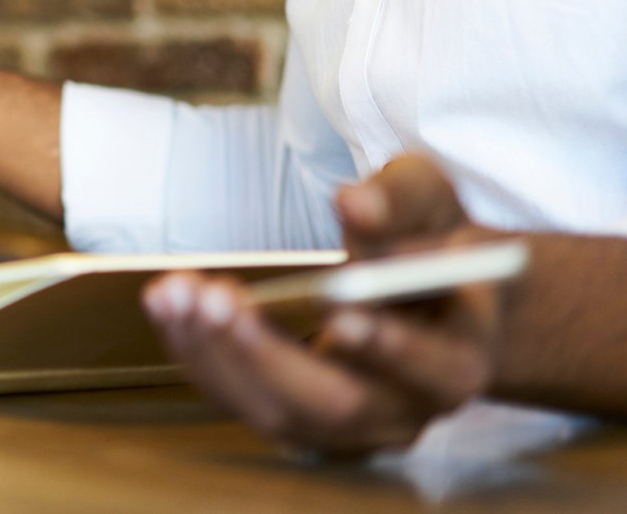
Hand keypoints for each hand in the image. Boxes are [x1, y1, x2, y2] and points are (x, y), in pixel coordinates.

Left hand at [141, 153, 504, 457]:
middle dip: (271, 355)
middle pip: (340, 407)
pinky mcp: (298, 417)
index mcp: (457, 359)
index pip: (432, 370)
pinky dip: (200, 353)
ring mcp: (350, 426)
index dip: (388, 346)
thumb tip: (354, 203)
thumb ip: (398, 201)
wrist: (421, 286)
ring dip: (219, 354)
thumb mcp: (425, 200)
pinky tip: (169, 303)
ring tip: (177, 293)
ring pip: (279, 414)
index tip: (337, 308)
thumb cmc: (426, 237)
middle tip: (220, 299)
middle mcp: (406, 410)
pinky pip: (243, 399)